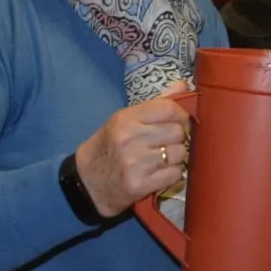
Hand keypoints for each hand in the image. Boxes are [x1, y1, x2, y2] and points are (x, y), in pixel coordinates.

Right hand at [74, 82, 192, 217]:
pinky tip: (158, 173)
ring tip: (161, 159)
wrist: (87, 183)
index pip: (168, 108)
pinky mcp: (140, 184)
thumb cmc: (109, 147)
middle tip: (166, 143)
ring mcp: (134, 163)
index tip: (178, 122)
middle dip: (178, 138)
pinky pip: (175, 174)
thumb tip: (183, 85)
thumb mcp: (125, 120)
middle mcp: (129, 139)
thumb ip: (156, 103)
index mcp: (125, 119)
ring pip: (180, 153)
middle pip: (178, 132)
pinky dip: (172, 174)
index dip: (181, 115)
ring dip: (176, 157)